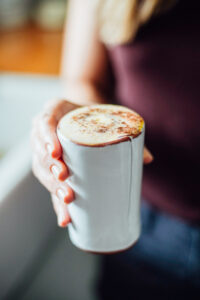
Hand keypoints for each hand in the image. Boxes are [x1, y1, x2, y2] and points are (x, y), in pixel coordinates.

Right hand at [31, 99, 152, 227]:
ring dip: (51, 187)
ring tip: (67, 200)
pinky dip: (55, 201)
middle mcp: (45, 129)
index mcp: (56, 110)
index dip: (47, 138)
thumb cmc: (95, 113)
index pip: (45, 123)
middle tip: (64, 183)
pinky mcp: (51, 165)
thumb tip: (148, 159)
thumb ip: (125, 133)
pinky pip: (48, 182)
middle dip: (50, 169)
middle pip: (40, 151)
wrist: (85, 113)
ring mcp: (45, 148)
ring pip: (40, 168)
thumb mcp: (107, 116)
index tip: (56, 155)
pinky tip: (64, 218)